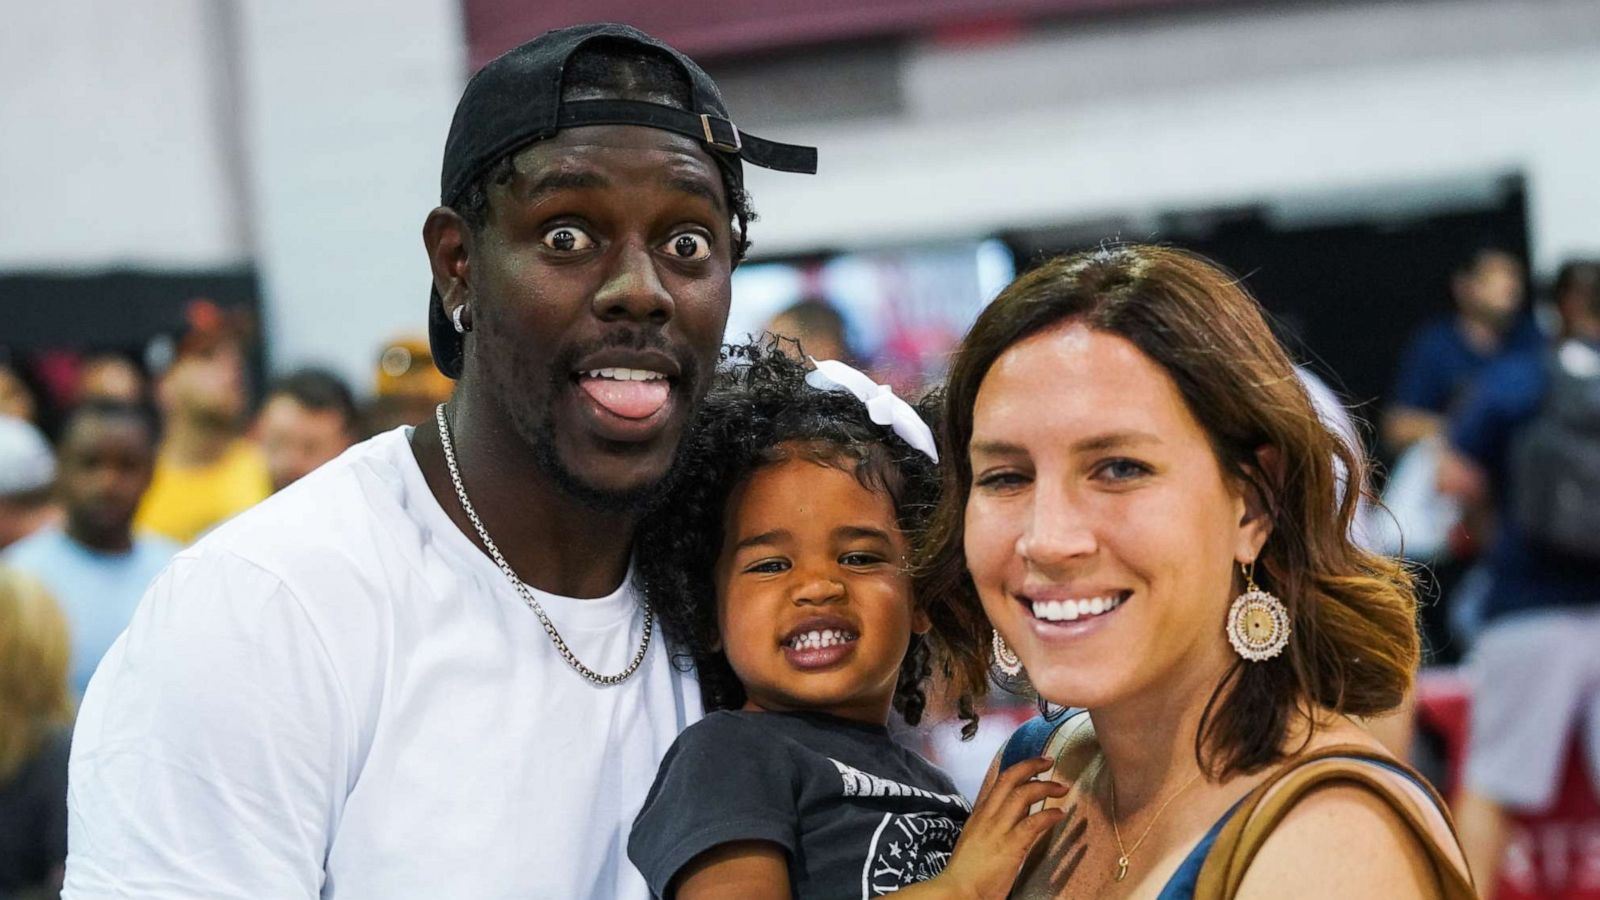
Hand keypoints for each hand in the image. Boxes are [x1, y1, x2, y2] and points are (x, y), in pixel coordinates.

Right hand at [907, 756, 1068, 899]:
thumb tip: (1011, 819)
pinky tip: (1060, 813)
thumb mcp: (975, 840)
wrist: (958, 891)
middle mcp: (987, 817)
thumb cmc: (968, 872)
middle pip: (1010, 779)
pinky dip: (1049, 814)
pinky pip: (1033, 823)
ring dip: (1045, 787)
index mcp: (979, 815)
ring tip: (1062, 787)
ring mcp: (998, 830)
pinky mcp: (1011, 846)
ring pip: (1023, 795)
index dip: (1017, 769)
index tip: (1033, 765)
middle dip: (1031, 766)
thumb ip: (990, 827)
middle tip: (1049, 761)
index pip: (997, 782)